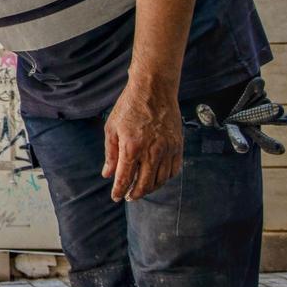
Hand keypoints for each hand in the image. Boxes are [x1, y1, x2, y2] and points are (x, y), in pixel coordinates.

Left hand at [101, 79, 182, 201]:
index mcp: (132, 146)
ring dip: (150, 188)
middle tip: (128, 196)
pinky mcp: (178, 145)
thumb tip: (108, 174)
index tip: (116, 197)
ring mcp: (167, 149)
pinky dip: (165, 178)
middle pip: (145, 183)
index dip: (119, 190)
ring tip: (141, 189)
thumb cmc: (129, 107)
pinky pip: (174, 170)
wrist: (154, 90)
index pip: (125, 177)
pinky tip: (157, 178)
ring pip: (161, 179)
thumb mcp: (112, 128)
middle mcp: (152, 151)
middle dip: (135, 193)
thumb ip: (111, 154)